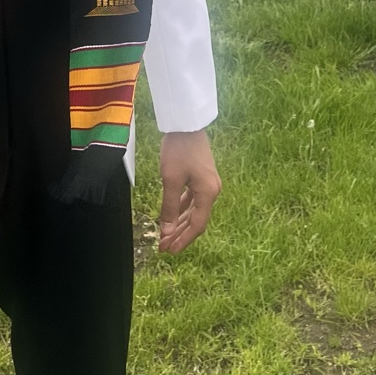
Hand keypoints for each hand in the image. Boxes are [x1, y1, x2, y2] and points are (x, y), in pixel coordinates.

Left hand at [158, 130, 219, 253]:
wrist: (186, 124)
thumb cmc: (179, 150)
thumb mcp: (171, 180)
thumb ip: (170, 207)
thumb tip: (167, 231)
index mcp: (208, 193)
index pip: (197, 226)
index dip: (183, 240)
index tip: (169, 250)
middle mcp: (212, 191)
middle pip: (196, 220)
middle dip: (179, 234)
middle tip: (164, 247)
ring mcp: (208, 184)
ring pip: (194, 211)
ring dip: (180, 223)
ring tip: (166, 235)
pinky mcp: (202, 177)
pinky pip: (192, 199)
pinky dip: (182, 209)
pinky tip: (172, 216)